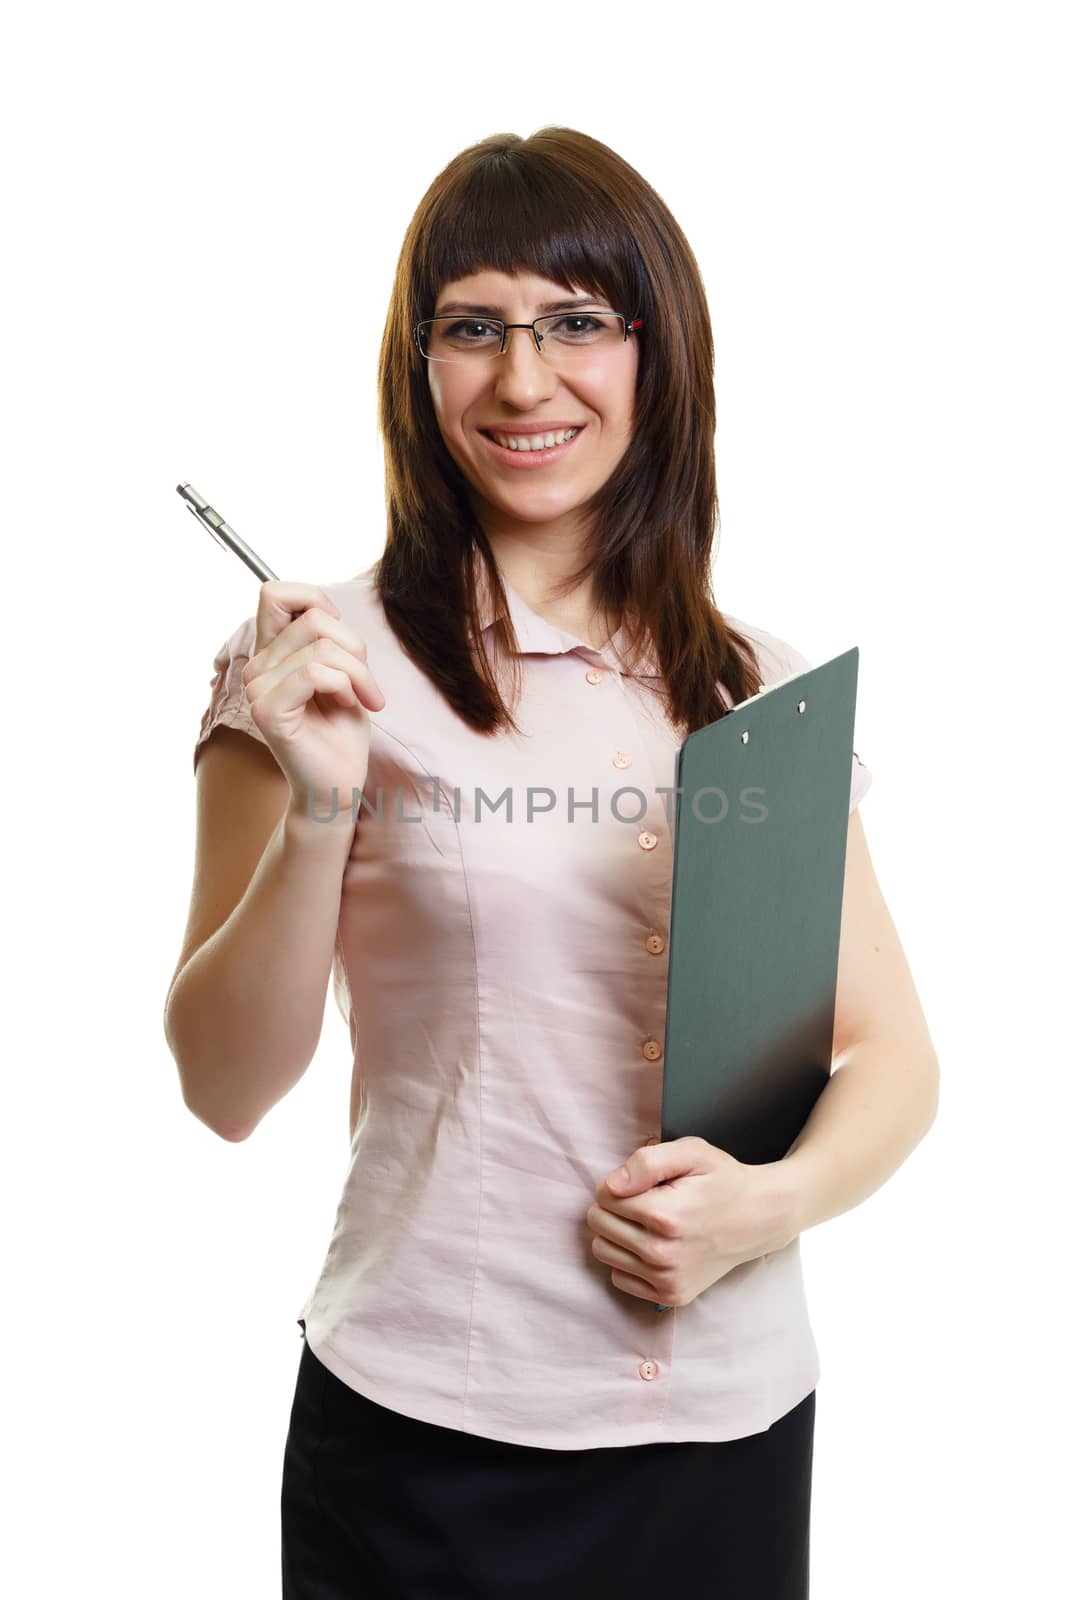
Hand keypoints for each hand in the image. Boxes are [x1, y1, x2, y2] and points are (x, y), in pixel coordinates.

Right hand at [241, 581, 385, 816]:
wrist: (338, 785)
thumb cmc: (341, 731)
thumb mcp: (343, 671)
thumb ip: (327, 636)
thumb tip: (324, 607)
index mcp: (271, 653)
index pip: (275, 593)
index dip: (315, 601)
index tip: (341, 641)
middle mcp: (256, 668)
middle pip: (315, 619)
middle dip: (355, 648)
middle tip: (364, 684)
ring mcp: (257, 690)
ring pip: (321, 648)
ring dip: (358, 673)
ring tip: (361, 699)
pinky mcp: (267, 712)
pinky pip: (315, 674)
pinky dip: (346, 687)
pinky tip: (349, 708)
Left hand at [585, 1136, 798, 1308]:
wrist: (758, 1218)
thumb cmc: (722, 1181)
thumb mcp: (692, 1153)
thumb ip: (647, 1161)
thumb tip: (611, 1186)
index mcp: (665, 1216)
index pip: (604, 1196)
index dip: (619, 1183)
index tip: (645, 1183)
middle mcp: (663, 1254)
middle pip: (598, 1223)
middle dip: (615, 1206)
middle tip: (646, 1200)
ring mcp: (667, 1279)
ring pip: (603, 1251)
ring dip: (617, 1233)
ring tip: (648, 1222)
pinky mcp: (670, 1296)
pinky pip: (619, 1278)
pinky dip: (628, 1260)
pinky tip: (652, 1244)